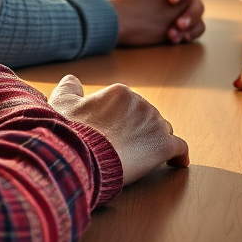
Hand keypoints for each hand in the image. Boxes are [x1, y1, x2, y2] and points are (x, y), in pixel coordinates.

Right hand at [49, 74, 189, 184]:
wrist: (81, 155)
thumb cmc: (70, 132)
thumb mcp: (62, 104)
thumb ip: (69, 89)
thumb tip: (72, 79)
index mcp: (120, 93)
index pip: (129, 106)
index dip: (121, 121)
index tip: (113, 134)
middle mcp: (141, 103)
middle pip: (146, 117)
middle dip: (139, 130)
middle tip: (125, 148)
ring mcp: (154, 124)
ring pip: (162, 130)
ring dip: (155, 141)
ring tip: (144, 157)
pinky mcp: (162, 146)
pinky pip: (179, 148)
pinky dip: (179, 155)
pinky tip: (178, 162)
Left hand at [109, 0, 204, 45]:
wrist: (120, 11)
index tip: (171, 0)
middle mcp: (180, 1)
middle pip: (196, 4)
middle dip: (191, 14)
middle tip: (179, 24)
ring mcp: (181, 16)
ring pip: (198, 20)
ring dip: (191, 28)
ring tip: (174, 36)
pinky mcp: (178, 30)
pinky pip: (193, 33)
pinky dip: (189, 36)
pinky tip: (177, 40)